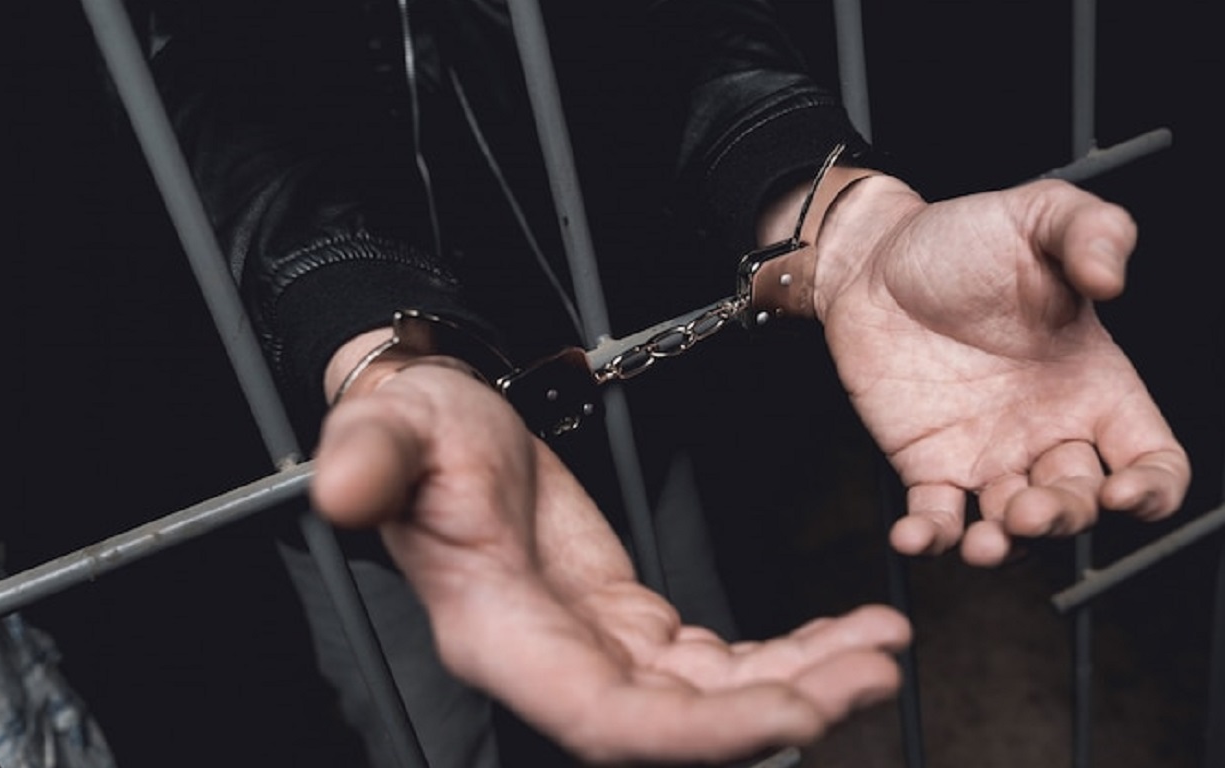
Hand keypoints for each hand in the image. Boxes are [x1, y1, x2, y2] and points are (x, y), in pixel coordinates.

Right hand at [312, 356, 910, 763]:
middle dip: (777, 710)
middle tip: (873, 673)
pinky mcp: (628, 623)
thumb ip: (371, 460)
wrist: (440, 423)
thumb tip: (343, 491)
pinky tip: (844, 632)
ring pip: (706, 698)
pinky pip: (715, 661)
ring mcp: (595, 649)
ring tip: (881, 649)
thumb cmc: (412, 429)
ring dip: (798, 682)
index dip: (694, 732)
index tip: (788, 712)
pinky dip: (784, 653)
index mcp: (497, 634)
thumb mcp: (388, 427)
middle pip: (674, 724)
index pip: (602, 716)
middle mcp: (552, 663)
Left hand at [804, 176, 1189, 565]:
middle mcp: (1048, 430)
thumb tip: (1112, 278)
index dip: (1153, 489)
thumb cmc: (964, 239)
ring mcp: (988, 454)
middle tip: (1029, 509)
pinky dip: (930, 539)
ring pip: (1014, 527)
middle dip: (1063, 518)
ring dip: (1006, 546)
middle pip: (1080, 503)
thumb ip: (1092, 231)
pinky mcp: (928, 465)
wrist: (874, 258)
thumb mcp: (1040, 215)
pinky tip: (913, 537)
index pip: (1153, 459)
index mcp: (1096, 386)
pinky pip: (938, 520)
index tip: (1124, 492)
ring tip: (986, 543)